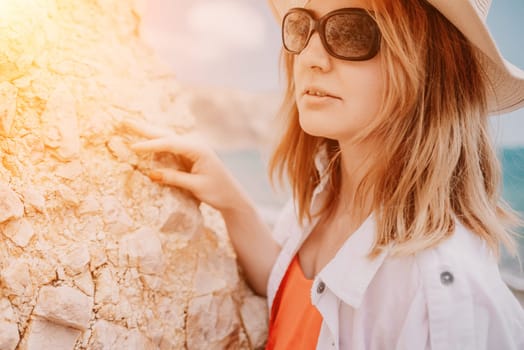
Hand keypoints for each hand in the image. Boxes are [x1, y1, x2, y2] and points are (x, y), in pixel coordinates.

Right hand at [122, 119, 247, 211]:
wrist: (233, 197)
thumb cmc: (218, 192)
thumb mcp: (196, 186)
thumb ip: (174, 178)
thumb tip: (150, 174)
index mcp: (199, 149)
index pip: (170, 144)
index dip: (151, 145)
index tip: (133, 147)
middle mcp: (195, 145)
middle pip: (166, 134)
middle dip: (145, 128)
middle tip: (125, 121)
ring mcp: (192, 149)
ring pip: (166, 138)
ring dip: (148, 132)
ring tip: (130, 125)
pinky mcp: (189, 156)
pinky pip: (169, 146)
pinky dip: (156, 142)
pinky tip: (145, 138)